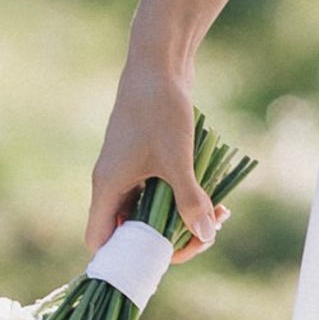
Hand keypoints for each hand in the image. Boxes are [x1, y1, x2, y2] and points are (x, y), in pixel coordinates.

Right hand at [85, 54, 220, 256]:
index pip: (100, 239)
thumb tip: (205, 236)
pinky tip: (215, 194)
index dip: (123, 257)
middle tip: (204, 235)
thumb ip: (189, 200)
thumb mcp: (177, 160)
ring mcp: (130, 168)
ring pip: (152, 208)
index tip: (159, 259)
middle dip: (168, 238)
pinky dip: (184, 194)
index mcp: (108, 187)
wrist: (160, 60)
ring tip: (218, 215)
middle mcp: (114, 181)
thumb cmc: (160, 109)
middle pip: (132, 230)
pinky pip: (162, 188)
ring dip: (182, 216)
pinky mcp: (148, 155)